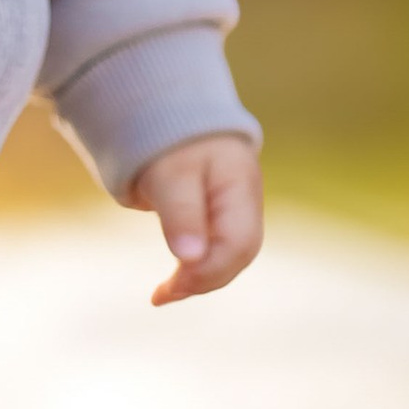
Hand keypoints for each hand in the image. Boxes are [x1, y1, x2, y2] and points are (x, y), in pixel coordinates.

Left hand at [127, 133, 263, 306]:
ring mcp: (237, 210)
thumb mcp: (171, 174)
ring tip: (163, 293)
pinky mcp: (221, 216)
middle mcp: (246, 202)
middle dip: (203, 280)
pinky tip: (174, 280)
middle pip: (238, 255)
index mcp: (241, 187)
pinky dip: (196, 267)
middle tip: (162, 294)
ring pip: (228, 256)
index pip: (238, 244)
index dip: (208, 271)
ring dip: (199, 278)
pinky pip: (216, 249)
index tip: (171, 285)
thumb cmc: (170, 141)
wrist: (170, 113)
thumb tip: (189, 258)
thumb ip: (181, 214)